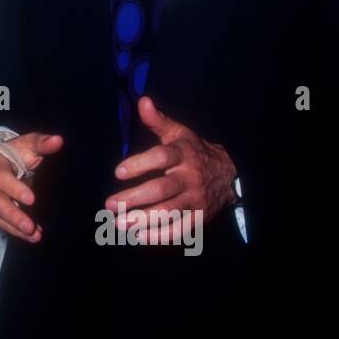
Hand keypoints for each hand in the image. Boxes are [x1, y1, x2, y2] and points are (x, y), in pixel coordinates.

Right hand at [0, 131, 63, 242]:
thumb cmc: (14, 153)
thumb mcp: (27, 144)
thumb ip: (41, 143)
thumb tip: (58, 141)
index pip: (1, 177)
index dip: (15, 189)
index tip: (32, 199)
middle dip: (13, 215)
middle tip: (30, 227)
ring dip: (15, 227)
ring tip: (34, 235)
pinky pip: (1, 223)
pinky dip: (16, 231)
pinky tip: (32, 236)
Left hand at [104, 96, 235, 242]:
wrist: (230, 175)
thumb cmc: (194, 151)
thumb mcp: (179, 133)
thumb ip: (157, 120)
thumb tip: (142, 100)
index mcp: (183, 154)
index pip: (161, 158)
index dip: (140, 164)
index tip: (117, 172)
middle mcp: (190, 178)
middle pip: (161, 189)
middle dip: (134, 198)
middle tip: (109, 204)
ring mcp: (196, 200)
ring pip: (168, 212)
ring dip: (142, 220)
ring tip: (118, 224)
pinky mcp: (200, 218)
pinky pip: (180, 230)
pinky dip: (160, 236)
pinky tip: (139, 237)